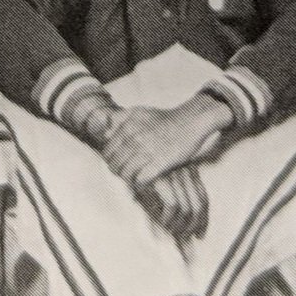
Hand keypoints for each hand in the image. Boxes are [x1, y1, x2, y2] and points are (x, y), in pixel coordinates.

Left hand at [100, 96, 229, 188]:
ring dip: (129, 179)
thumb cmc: (164, 119)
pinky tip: (145, 181)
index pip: (108, 151)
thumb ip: (120, 118)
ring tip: (134, 179)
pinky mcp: (160, 162)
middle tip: (126, 174)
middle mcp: (135, 137)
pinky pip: (141, 180)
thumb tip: (106, 132)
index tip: (119, 164)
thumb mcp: (140, 112)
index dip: (111, 160)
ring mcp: (147, 150)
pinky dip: (141, 183)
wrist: (190, 121)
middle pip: (115, 164)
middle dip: (119, 172)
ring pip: (126, 174)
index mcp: (127, 125)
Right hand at [137, 166, 209, 240]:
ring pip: (187, 208)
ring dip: (179, 225)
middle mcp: (184, 170)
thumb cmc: (141, 173)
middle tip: (185, 236)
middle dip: (194, 226)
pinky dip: (168, 218)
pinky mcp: (161, 177)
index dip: (203, 220)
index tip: (200, 234)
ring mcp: (173, 174)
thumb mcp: (163, 182)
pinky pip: (172, 205)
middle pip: (198, 205)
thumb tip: (184, 228)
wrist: (123, 156)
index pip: (203, 198)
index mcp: (187, 169)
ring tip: (170, 229)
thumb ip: (176, 196)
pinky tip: (161, 221)